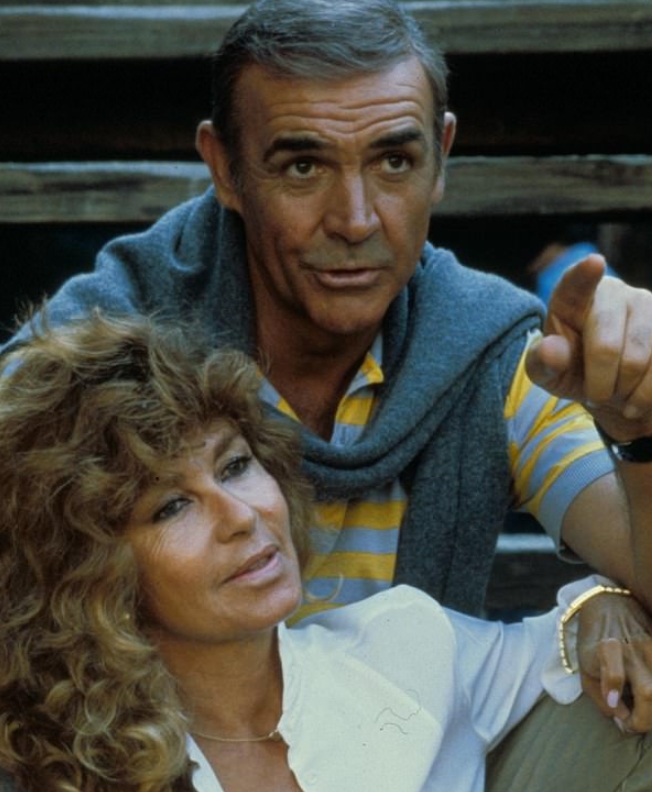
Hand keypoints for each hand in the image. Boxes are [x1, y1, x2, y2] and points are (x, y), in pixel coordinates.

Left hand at [525, 254, 651, 440]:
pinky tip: (637, 397)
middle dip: (599, 384)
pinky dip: (647, 395)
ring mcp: (648, 305)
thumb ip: (542, 362)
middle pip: (606, 347)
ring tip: (617, 392)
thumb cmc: (570, 370)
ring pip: (640, 361)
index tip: (594, 263)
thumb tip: (551, 349)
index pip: (575, 284)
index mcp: (572, 298)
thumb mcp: (547, 372)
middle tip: (595, 394)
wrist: (610, 386)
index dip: (585, 275)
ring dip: (625, 392)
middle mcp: (613, 293)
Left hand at [577, 592, 651, 731]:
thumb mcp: (585, 669)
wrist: (608, 605)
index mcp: (607, 649)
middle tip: (632, 725)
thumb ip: (600, 697)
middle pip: (649, 692)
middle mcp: (633, 648)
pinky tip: (650, 700)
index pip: (614, 674)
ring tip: (645, 714)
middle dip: (644, 719)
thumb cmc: (593, 643)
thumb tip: (622, 719)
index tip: (618, 715)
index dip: (614, 694)